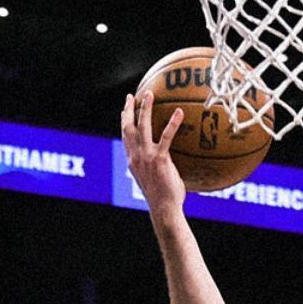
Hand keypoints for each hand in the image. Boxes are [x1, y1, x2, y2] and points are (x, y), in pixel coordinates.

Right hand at [120, 91, 185, 213]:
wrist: (164, 209)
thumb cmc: (163, 198)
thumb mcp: (153, 180)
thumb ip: (155, 168)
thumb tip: (166, 163)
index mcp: (132, 161)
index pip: (125, 137)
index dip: (123, 121)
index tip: (124, 109)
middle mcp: (136, 156)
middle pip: (128, 127)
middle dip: (129, 109)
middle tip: (132, 95)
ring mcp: (146, 157)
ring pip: (142, 126)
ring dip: (145, 108)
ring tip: (150, 94)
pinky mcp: (160, 159)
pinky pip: (166, 137)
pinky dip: (172, 123)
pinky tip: (179, 112)